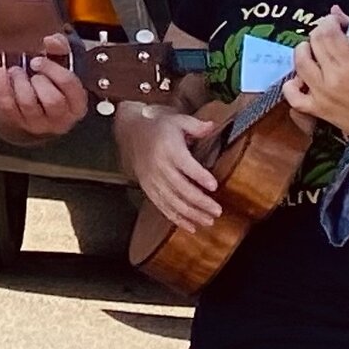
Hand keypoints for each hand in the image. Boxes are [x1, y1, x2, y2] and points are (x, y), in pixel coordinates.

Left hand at [0, 36, 88, 143]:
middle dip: (39, 80)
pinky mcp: (18, 122)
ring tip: (17, 70)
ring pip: (29, 104)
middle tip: (31, 66)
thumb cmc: (52, 80)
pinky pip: (8, 106)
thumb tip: (51, 40)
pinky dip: (2, 87)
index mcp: (77, 102)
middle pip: (53, 100)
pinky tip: (2, 73)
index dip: (53, 69)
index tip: (39, 60)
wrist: (33, 97)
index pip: (69, 85)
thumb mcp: (62, 62)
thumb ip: (60, 48)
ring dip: (20, 83)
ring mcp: (38, 123)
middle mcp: (60, 116)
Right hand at [119, 105, 221, 232]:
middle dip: (200, 202)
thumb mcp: (178, 121)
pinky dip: (176, 219)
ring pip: (172, 202)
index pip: (185, 165)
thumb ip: (196, 126)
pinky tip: (191, 227)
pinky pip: (162, 207)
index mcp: (168, 150)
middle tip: (217, 210)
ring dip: (191, 214)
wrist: (131, 132)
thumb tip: (213, 126)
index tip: (214, 185)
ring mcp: (152, 181)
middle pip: (180, 189)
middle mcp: (159, 167)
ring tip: (208, 221)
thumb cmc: (159, 127)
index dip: (199, 176)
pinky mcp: (149, 189)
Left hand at [284, 9, 348, 143]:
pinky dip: (292, 84)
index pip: (329, 33)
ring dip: (304, 51)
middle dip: (318, 33)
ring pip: (299, 64)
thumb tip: (335, 12)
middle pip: (313, 44)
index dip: (329, 22)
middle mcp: (332, 79)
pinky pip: (292, 94)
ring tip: (313, 51)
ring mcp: (320, 94)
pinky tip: (301, 78)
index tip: (335, 22)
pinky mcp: (313, 108)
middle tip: (326, 34)